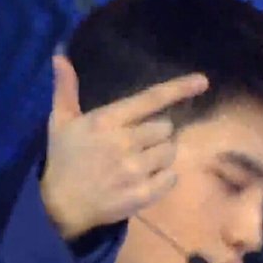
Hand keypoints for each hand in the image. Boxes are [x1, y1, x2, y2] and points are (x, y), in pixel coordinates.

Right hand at [40, 55, 207, 239]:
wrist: (61, 206)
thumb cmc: (63, 161)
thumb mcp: (60, 122)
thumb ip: (65, 89)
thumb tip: (60, 55)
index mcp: (106, 121)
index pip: (150, 99)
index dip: (179, 88)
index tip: (202, 81)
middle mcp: (124, 143)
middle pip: (165, 128)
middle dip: (157, 133)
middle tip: (140, 143)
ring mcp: (134, 170)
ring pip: (170, 152)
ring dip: (161, 155)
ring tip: (141, 162)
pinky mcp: (142, 194)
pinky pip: (171, 178)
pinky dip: (164, 177)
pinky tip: (147, 179)